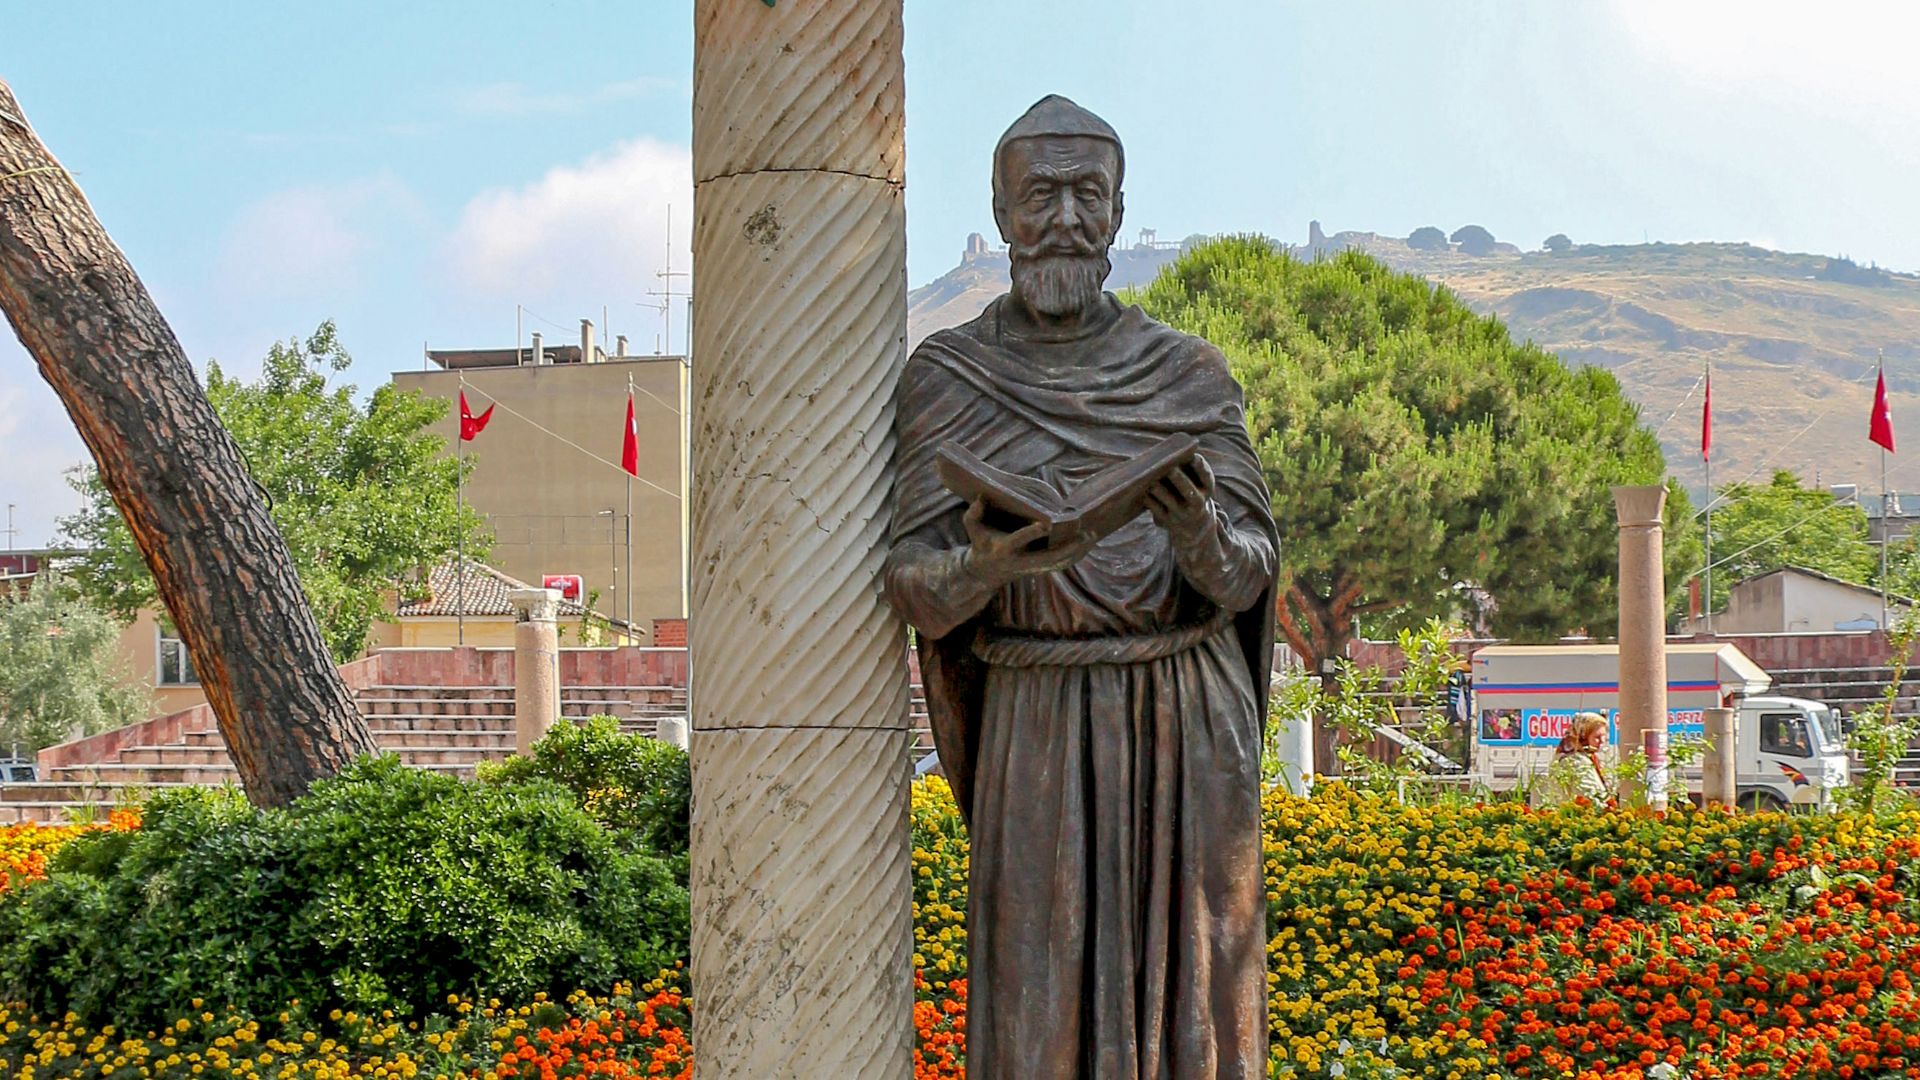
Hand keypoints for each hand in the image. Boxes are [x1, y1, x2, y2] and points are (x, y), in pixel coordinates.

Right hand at [961, 498, 1098, 586]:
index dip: (1031, 533)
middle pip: (1048, 558)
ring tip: (1092, 536)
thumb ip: (973, 514)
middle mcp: (1021, 561)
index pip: (1019, 540)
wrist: (985, 572)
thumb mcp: (973, 529)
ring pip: (1058, 563)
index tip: (1046, 524)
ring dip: (1077, 552)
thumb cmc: (981, 544)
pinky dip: (1075, 556)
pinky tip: (1088, 544)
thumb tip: (981, 498)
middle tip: (1084, 535)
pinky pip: (1061, 565)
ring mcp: (1032, 568)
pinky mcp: (1039, 570)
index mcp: (1005, 549)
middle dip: (1067, 548)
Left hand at [1146, 455, 1218, 544]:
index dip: (1201, 467)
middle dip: (1180, 480)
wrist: (1192, 524)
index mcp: (1206, 489)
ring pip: (1170, 501)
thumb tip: (1168, 453)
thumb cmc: (1191, 490)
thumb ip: (1187, 466)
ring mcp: (1182, 513)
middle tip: (1171, 470)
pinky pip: (1156, 509)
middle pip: (1189, 492)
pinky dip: (1150, 500)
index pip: (1206, 477)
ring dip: (1161, 491)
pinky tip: (1144, 490)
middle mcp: (1197, 503)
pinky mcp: (1166, 520)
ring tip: (1153, 482)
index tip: (1194, 457)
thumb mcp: (1196, 481)